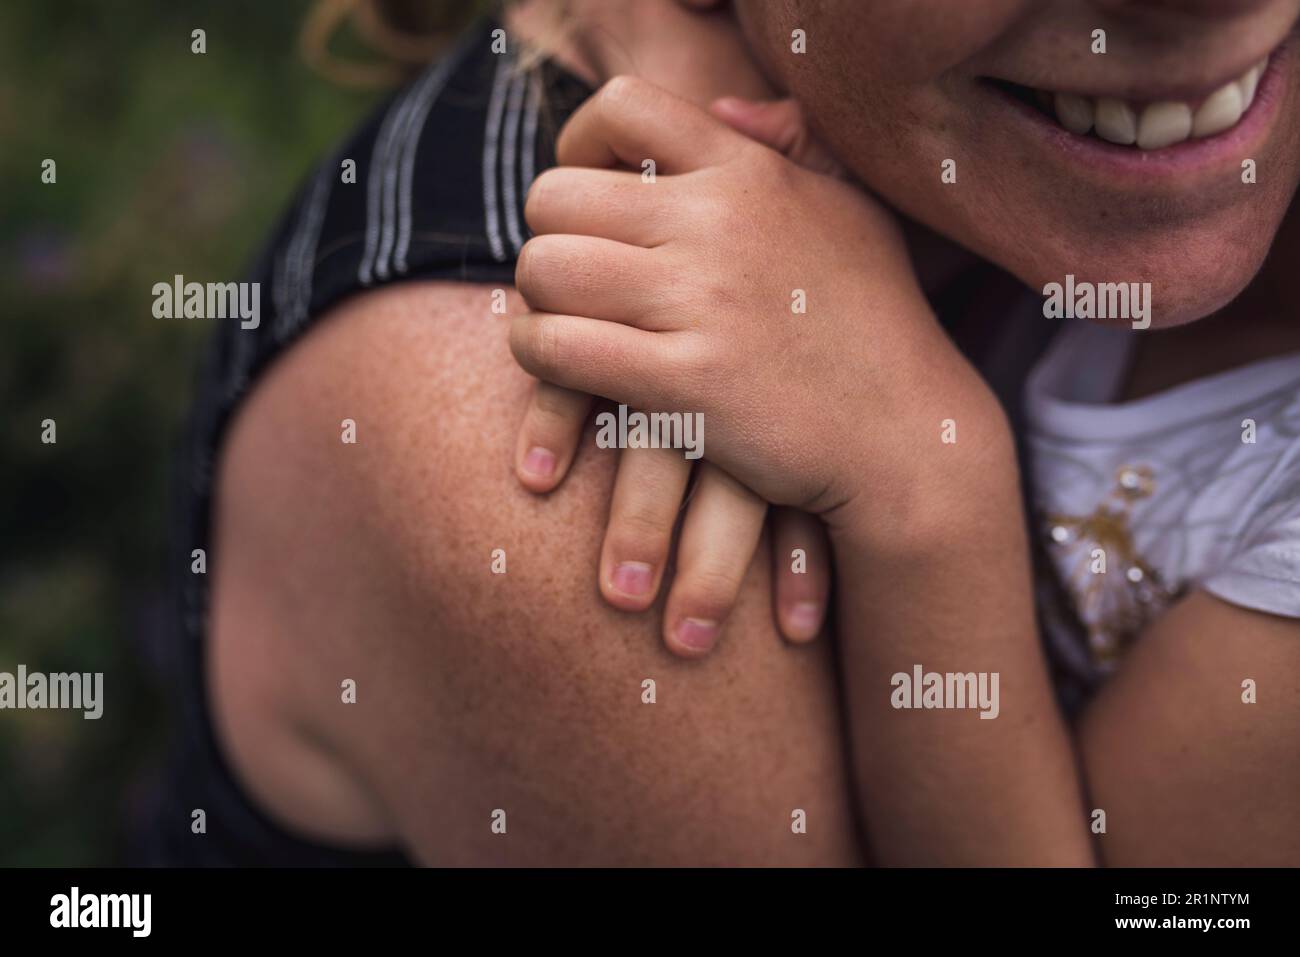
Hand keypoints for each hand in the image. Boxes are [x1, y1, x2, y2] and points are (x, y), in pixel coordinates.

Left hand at [512, 77, 999, 542]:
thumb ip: (790, 149)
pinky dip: (539, 353)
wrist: (907, 437)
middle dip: (550, 236)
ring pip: (544, 270)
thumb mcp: (851, 213)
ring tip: (565, 321)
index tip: (589, 194)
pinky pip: (556, 346)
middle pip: (557, 197)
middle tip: (574, 277)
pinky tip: (561, 363)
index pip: (624, 106)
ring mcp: (700, 303)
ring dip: (539, 299)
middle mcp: (720, 224)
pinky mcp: (682, 382)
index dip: (579, 143)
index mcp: (751, 173)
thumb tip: (727, 109)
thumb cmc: (877, 325)